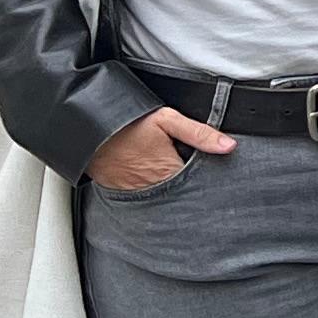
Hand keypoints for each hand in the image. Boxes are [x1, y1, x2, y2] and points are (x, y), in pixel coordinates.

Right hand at [86, 105, 232, 192]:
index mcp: (169, 171)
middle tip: (190, 171)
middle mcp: (154, 187)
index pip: (198, 182)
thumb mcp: (167, 120)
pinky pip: (144, 196)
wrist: (88, 131)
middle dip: (190, 184)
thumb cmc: (127, 123)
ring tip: (169, 173)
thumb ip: (199, 134)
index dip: (207, 176)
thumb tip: (229, 146)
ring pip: (163, 196)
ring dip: (170, 188)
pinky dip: (151, 190)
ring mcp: (136, 192)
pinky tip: (152, 178)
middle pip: (182, 191)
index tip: (213, 174)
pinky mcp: (122, 193)